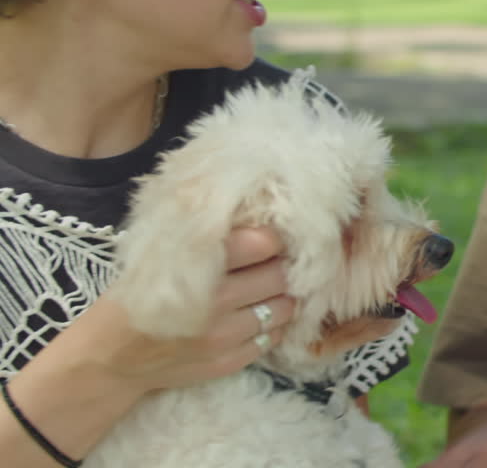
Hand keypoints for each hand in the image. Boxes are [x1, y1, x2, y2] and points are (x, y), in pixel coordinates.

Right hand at [66, 225, 296, 398]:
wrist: (107, 359)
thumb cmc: (132, 298)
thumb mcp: (158, 257)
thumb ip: (203, 241)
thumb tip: (252, 220)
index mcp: (197, 268)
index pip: (261, 243)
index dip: (271, 238)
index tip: (270, 237)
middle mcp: (216, 303)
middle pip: (279, 275)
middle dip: (280, 266)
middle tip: (273, 263)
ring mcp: (224, 338)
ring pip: (284, 309)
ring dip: (282, 297)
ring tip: (268, 291)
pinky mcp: (229, 362)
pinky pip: (272, 339)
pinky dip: (272, 326)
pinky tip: (257, 317)